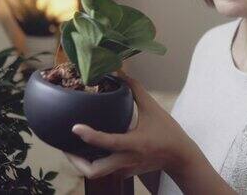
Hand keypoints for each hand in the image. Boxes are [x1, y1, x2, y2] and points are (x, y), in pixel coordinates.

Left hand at [64, 70, 199, 179]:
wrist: (180, 157)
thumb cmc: (167, 132)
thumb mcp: (153, 108)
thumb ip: (136, 89)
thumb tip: (120, 72)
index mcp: (134, 143)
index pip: (108, 142)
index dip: (89, 135)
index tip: (75, 127)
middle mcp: (127, 160)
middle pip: (94, 171)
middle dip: (76, 161)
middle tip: (66, 146)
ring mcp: (125, 170)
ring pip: (96, 173)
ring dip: (82, 162)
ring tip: (73, 147)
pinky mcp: (125, 173)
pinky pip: (104, 170)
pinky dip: (94, 161)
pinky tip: (90, 149)